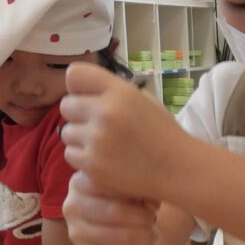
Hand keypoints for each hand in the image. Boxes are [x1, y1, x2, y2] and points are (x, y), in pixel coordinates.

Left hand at [61, 63, 187, 200]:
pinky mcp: (93, 164)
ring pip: (66, 133)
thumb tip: (82, 92)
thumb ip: (112, 92)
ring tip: (103, 145)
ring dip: (80, 139)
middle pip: (66, 105)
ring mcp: (98, 140)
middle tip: (97, 127)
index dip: (78, 88)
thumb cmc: (162, 134)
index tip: (88, 99)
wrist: (178, 169)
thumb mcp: (143, 100)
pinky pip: (71, 155)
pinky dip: (83, 159)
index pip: (74, 75)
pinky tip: (103, 160)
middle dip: (78, 116)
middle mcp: (106, 112)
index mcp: (120, 92)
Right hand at [63, 171, 158, 244]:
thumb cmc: (132, 205)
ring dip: (141, 238)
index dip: (135, 192)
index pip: (106, 183)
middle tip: (153, 220)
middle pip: (112, 211)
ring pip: (114, 236)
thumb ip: (141, 189)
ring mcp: (76, 233)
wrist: (130, 236)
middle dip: (140, 218)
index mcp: (81, 182)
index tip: (153, 201)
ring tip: (152, 236)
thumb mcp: (137, 191)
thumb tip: (151, 203)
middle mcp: (73, 206)